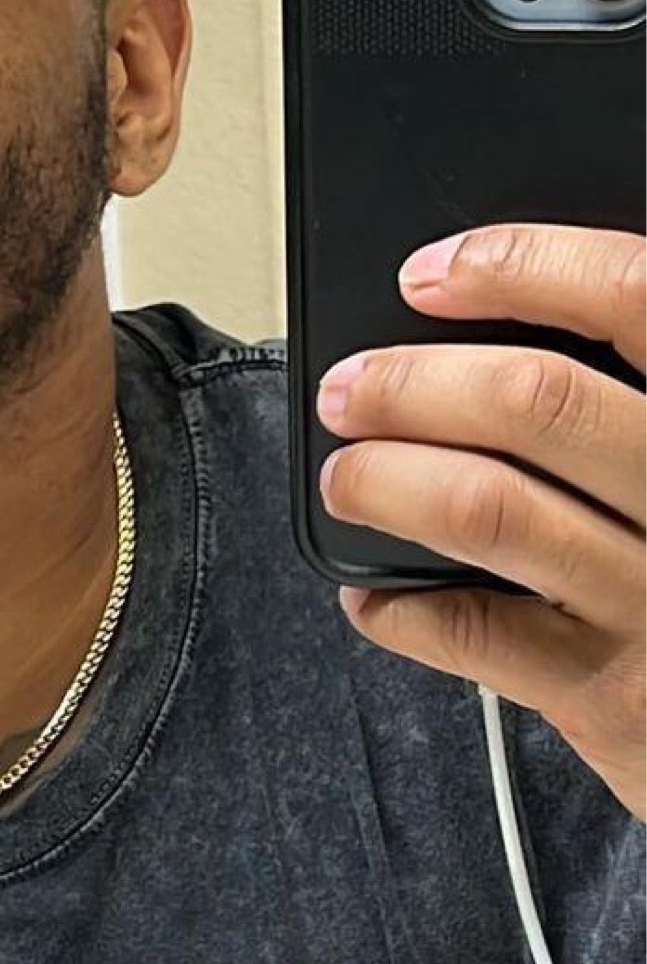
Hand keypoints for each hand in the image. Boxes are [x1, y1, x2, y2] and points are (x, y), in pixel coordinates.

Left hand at [315, 224, 645, 818]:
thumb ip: (638, 396)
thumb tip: (511, 319)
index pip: (636, 295)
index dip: (521, 267)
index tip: (432, 275)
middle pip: (537, 400)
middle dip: (411, 383)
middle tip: (351, 389)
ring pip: (487, 507)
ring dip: (386, 481)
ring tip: (347, 477)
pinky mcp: (614, 695)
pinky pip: (475, 632)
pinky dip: (400, 608)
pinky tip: (376, 596)